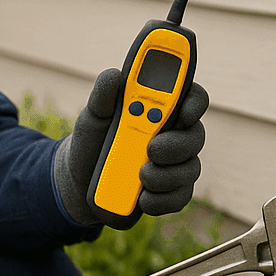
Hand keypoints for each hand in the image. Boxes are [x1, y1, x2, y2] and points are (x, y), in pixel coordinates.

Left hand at [54, 68, 208, 227]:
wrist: (79, 181)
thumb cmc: (91, 140)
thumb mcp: (92, 116)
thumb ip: (103, 95)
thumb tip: (115, 75)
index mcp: (160, 109)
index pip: (191, 97)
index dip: (195, 102)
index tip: (185, 112)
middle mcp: (174, 134)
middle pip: (196, 135)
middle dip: (177, 144)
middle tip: (152, 150)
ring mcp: (175, 165)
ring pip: (190, 169)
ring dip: (166, 175)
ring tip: (140, 177)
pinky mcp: (170, 192)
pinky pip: (180, 197)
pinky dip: (162, 200)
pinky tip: (142, 199)